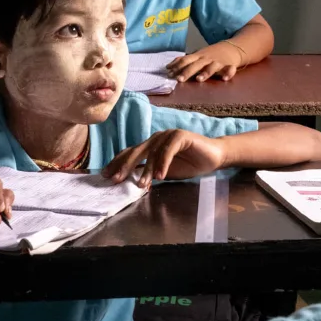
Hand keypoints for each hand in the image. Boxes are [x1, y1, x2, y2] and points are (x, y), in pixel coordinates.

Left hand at [105, 128, 226, 187]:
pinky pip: (168, 150)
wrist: (214, 157)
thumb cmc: (190, 164)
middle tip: (116, 179)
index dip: (117, 163)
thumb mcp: (164, 172)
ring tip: (141, 185)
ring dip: (146, 170)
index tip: (105, 175)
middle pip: (136, 151)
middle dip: (124, 166)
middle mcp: (156, 138)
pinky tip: (160, 176)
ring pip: (152, 153)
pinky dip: (163, 163)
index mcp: (150, 146)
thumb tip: (130, 181)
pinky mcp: (180, 136)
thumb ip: (149, 173)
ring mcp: (168, 135)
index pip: (130, 153)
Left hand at [166, 42, 246, 82]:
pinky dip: (228, 73)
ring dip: (205, 73)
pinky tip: (224, 79)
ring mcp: (218, 62)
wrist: (232, 47)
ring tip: (198, 79)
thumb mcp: (198, 55)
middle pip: (196, 65)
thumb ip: (186, 60)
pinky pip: (229, 69)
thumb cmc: (212, 54)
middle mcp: (207, 58)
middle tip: (178, 80)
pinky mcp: (229, 65)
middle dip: (187, 72)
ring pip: (211, 67)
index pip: (185, 60)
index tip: (168, 73)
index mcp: (198, 56)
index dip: (177, 66)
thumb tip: (169, 66)